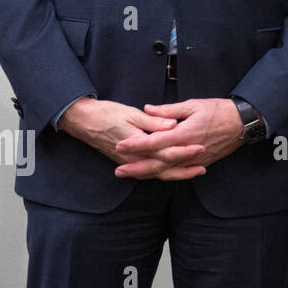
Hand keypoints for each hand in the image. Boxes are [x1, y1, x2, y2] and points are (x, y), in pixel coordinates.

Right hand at [58, 96, 202, 177]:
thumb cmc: (107, 114)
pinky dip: (163, 174)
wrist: (83, 122)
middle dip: (184, 169)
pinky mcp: (128, 162)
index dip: (183, 151)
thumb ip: (153, 121)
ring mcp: (129, 162)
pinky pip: (148, 173)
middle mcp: (133, 158)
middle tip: (203, 167)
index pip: (164, 151)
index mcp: (136, 144)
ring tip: (196, 172)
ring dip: (176, 174)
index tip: (200, 147)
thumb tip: (172, 125)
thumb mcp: (131, 113)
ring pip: (156, 174)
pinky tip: (175, 172)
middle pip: (163, 168)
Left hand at [113, 98, 244, 179]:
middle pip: (159, 163)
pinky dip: (165, 175)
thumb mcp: (193, 105)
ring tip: (131, 175)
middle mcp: (188, 149)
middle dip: (137, 168)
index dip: (136, 144)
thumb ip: (168, 111)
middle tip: (119, 171)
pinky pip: (180, 172)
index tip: (120, 145)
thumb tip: (148, 109)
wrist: (243, 123)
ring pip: (168, 171)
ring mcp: (196, 159)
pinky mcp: (202, 162)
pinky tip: (154, 176)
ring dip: (148, 174)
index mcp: (185, 133)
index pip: (155, 142)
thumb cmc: (219, 111)